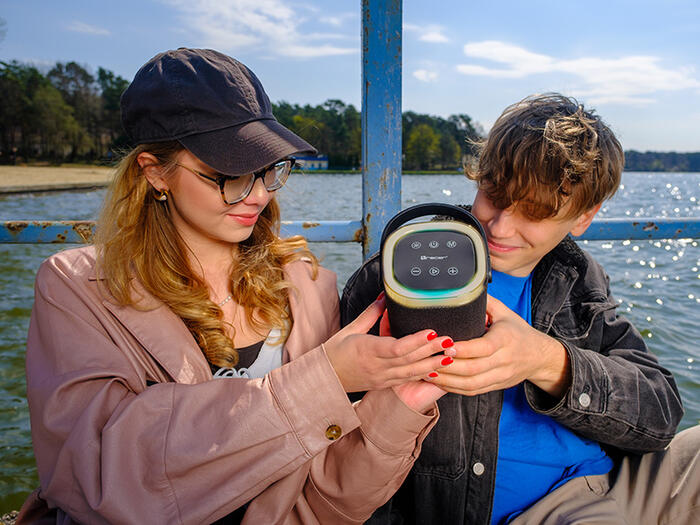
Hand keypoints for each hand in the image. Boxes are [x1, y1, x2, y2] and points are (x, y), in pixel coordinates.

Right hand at [324, 295, 453, 393]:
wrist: (325, 380)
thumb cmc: (334, 353)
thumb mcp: (350, 330)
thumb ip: (370, 314)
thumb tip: (384, 297)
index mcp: (367, 350)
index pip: (396, 347)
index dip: (416, 341)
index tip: (431, 332)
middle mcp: (377, 366)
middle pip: (408, 359)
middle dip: (431, 350)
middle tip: (450, 341)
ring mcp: (382, 378)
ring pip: (411, 372)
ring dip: (432, 364)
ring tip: (450, 356)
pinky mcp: (384, 384)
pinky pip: (407, 379)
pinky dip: (423, 374)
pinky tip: (437, 370)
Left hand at [431, 295, 570, 397]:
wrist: (539, 357)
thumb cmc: (518, 331)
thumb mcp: (505, 312)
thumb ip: (485, 302)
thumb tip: (464, 286)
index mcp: (505, 339)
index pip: (483, 347)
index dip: (463, 349)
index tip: (445, 346)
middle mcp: (504, 360)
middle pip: (474, 369)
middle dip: (448, 366)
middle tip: (428, 359)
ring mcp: (500, 375)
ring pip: (471, 384)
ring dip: (447, 380)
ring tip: (428, 372)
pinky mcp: (496, 386)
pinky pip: (473, 391)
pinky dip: (454, 388)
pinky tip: (440, 381)